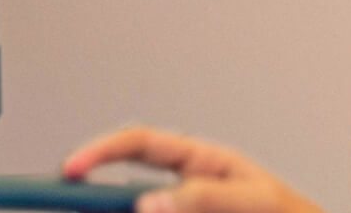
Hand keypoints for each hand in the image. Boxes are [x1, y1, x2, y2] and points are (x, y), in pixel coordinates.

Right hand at [62, 126, 330, 212]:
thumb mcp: (250, 199)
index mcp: (197, 160)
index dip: (100, 151)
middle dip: (94, 197)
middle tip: (68, 204)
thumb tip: (146, 201)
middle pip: (122, 186)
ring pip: (134, 207)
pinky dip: (141, 211)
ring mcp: (178, 208)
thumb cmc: (283, 211)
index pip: (139, 144)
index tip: (69, 169)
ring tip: (135, 205)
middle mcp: (180, 185)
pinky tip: (148, 209)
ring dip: (124, 209)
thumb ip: (203, 196)